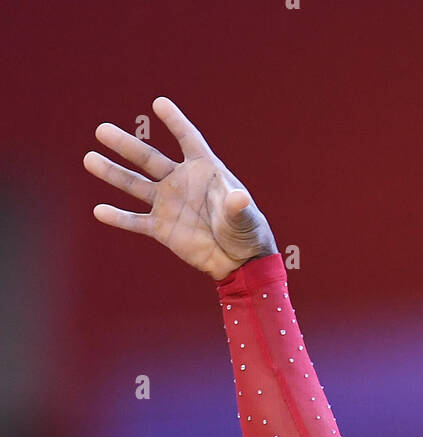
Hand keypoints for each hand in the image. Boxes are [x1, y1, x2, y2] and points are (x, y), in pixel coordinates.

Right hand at [84, 96, 277, 280]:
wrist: (239, 260)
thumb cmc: (246, 231)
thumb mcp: (245, 217)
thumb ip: (237, 207)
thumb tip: (239, 197)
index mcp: (204, 170)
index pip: (187, 139)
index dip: (175, 122)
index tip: (159, 103)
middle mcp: (180, 181)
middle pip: (149, 159)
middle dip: (125, 145)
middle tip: (101, 130)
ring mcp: (168, 204)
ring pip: (135, 185)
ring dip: (113, 173)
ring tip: (89, 159)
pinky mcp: (161, 229)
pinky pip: (136, 221)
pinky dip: (118, 217)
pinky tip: (99, 210)